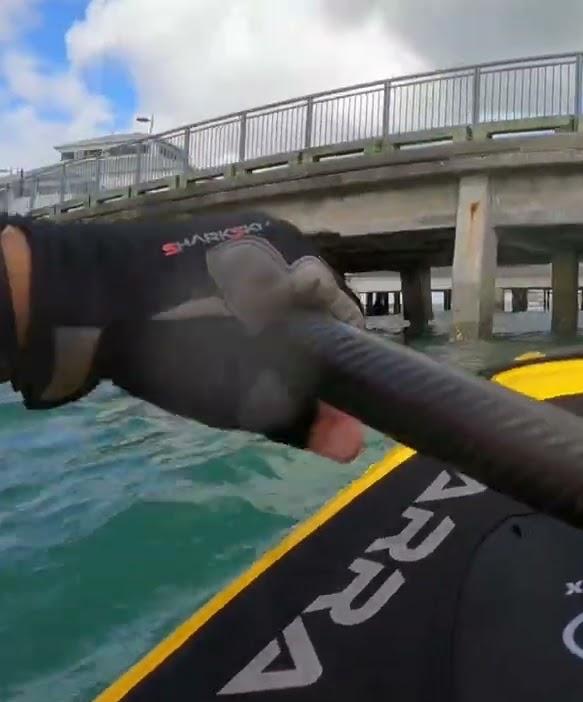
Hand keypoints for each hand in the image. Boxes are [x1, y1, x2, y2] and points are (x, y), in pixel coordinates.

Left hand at [87, 213, 367, 461]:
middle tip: (279, 382)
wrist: (85, 298)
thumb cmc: (175, 346)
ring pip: (281, 289)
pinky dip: (244, 305)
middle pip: (315, 301)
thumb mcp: (243, 395)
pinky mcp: (207, 234)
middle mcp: (280, 237)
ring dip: (273, 324)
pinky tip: (215, 331)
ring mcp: (241, 231)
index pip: (346, 317)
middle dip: (305, 342)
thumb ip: (303, 420)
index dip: (341, 360)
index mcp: (302, 265)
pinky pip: (247, 275)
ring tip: (244, 360)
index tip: (324, 392)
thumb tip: (355, 447)